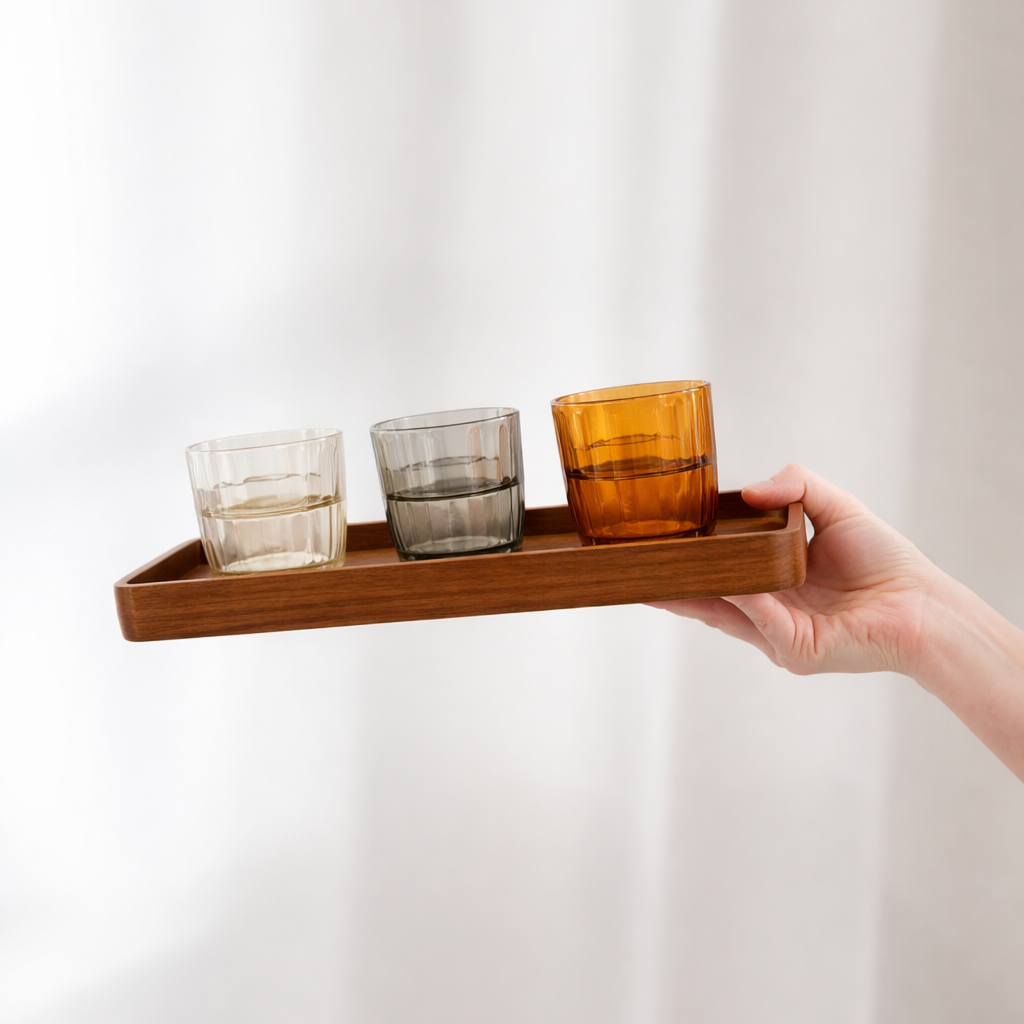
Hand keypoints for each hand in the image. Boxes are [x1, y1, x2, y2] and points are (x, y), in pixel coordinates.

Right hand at [650, 464, 940, 675]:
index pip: (718, 574)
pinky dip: (745, 601)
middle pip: (708, 599)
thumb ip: (797, 485)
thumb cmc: (885, 562)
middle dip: (671, 585)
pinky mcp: (796, 650)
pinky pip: (762, 621)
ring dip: (693, 593)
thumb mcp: (835, 507)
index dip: (687, 562)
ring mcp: (778, 635)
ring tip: (659, 573)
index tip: (657, 545)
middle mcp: (768, 613)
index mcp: (771, 584)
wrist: (923, 603)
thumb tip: (751, 491)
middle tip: (636, 566)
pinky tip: (729, 582)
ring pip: (726, 612)